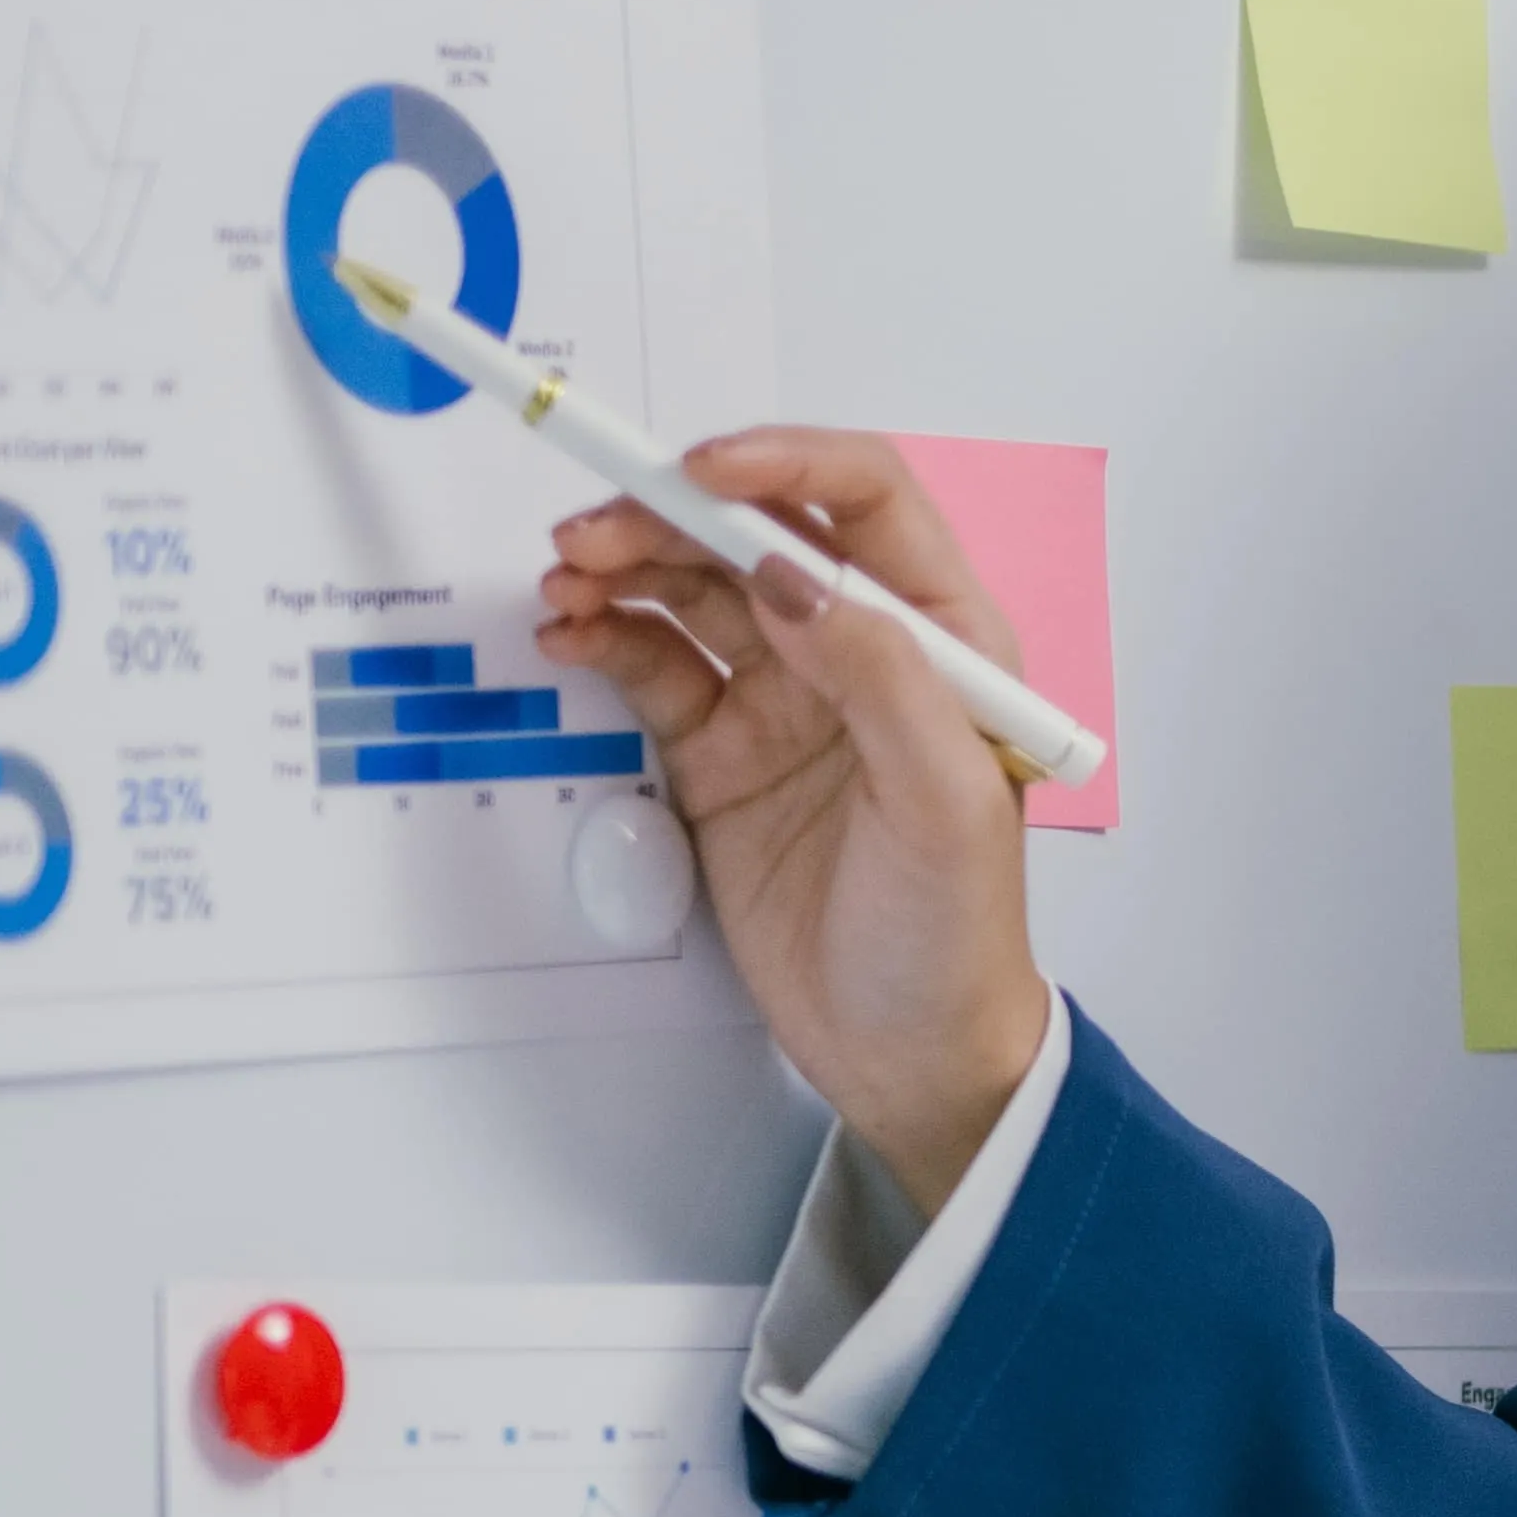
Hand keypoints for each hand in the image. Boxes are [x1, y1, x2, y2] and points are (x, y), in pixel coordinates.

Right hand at [531, 431, 1054, 1208]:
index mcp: (944, 641)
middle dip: (671, 516)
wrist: (907, 1054)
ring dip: (625, 569)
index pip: (867, 502)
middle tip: (588, 534)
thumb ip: (880, 675)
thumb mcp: (944, 802)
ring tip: (562, 582)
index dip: (782, 462)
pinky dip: (605, 637)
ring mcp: (784, 698)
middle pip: (757, 535)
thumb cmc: (954, 934)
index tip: (697, 467)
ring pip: (693, 591)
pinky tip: (567, 634)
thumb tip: (798, 572)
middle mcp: (861, 652)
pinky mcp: (720, 753)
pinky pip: (654, 665)